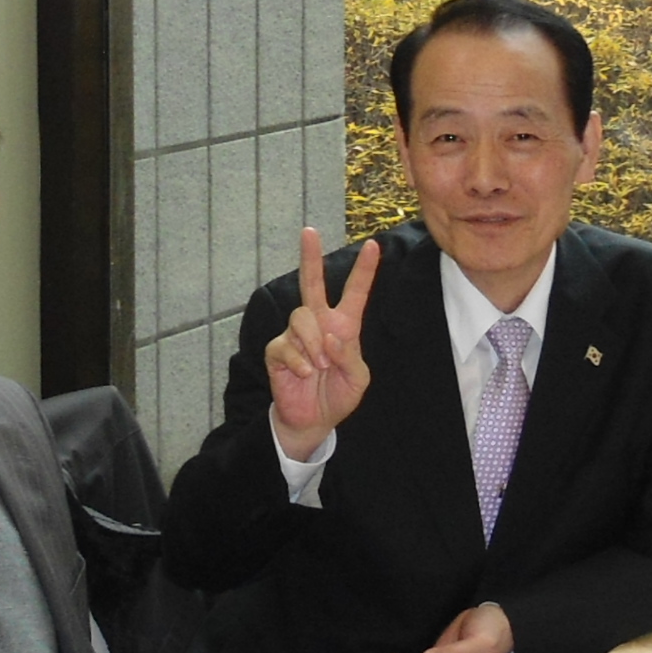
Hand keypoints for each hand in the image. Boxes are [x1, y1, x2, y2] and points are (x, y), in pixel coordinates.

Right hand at [264, 229, 378, 462]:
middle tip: (309, 232)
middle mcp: (319, 324)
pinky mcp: (278, 351)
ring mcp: (296, 336)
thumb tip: (330, 337)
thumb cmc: (338, 395)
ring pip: (302, 317)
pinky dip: (299, 362)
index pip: (355, 293)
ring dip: (313, 343)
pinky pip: (286, 345)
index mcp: (344, 326)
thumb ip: (349, 356)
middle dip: (310, 257)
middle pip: (312, 283)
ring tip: (318, 367)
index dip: (364, 270)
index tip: (373, 245)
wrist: (314, 420)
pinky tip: (304, 374)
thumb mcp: (358, 378)